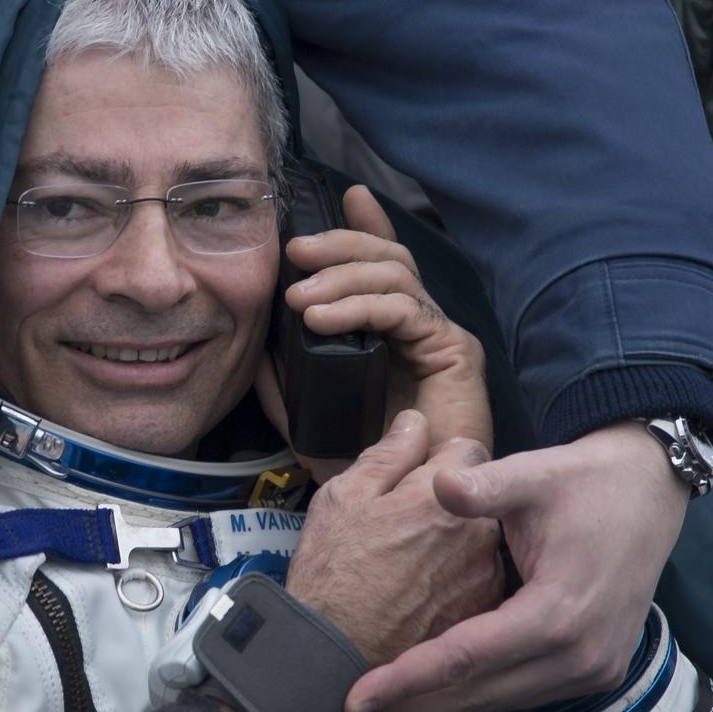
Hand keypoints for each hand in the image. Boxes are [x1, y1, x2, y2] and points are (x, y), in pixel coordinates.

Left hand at [256, 184, 490, 483]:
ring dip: (341, 277)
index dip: (364, 230)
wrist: (405, 514)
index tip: (343, 197)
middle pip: (386, 260)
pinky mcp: (456, 353)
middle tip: (294, 250)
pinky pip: (407, 309)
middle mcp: (420, 330)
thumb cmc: (368, 470)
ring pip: (395, 276)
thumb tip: (256, 349)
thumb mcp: (310, 421)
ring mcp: (440, 338)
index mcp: (391, 337)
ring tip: (299, 298)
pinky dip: (361, 306)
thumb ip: (286, 385)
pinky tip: (323, 319)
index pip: (379, 269)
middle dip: (340, 245)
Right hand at [286, 410, 502, 670]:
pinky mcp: (481, 614)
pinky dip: (456, 582)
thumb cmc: (331, 575)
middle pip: (478, 498)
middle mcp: (476, 534)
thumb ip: (386, 455)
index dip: (438, 460)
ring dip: (456, 545)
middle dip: (451, 504)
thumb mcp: (341, 499)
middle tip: (405, 528)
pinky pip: (476, 580)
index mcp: (441, 496)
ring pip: (479, 541)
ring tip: (408, 569)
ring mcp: (482, 577)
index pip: (467, 450)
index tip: (415, 480)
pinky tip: (419, 596)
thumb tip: (415, 422)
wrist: (334, 655)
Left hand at [346, 421, 688, 711]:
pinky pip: (518, 693)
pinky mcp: (591, 673)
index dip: (406, 677)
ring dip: (436, 706)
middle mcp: (579, 656)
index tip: (352, 697)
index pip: (466, 656)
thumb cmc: (584, 482)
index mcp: (560, 611)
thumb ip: (485, 486)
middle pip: (476, 692)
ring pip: (496, 700)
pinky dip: (471, 693)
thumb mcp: (534, 474)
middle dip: (408, 706)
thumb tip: (440, 482)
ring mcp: (590, 671)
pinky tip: (427, 694)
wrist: (650, 493)